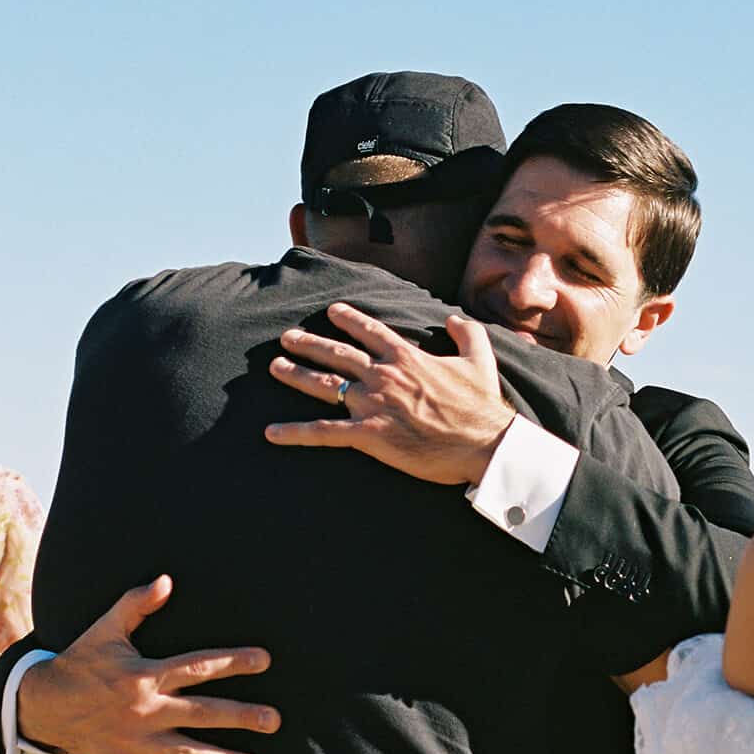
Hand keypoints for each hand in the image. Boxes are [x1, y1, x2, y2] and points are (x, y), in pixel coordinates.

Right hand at [17, 575, 280, 753]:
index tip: (265, 660)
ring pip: (186, 753)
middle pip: (202, 713)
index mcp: (145, 675)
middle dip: (240, 717)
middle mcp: (145, 710)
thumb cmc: (80, 661)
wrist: (39, 705)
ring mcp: (136, 742)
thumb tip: (166, 580)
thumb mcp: (105, 629)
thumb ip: (136, 604)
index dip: (232, 662)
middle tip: (274, 720)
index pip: (197, 667)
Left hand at [265, 302, 516, 484]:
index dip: (349, 319)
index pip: (371, 331)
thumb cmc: (482, 405)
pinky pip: (324, 432)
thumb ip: (467, 333)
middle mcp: (384, 376)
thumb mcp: (481, 359)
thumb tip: (452, 319)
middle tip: (287, 337)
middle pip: (338, 354)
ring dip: (296, 374)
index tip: (333, 311)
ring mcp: (373, 404)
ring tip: (275, 367)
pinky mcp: (368, 434)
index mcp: (407, 357)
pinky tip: (272, 433)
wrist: (482, 443)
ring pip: (325, 384)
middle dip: (309, 343)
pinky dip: (296, 433)